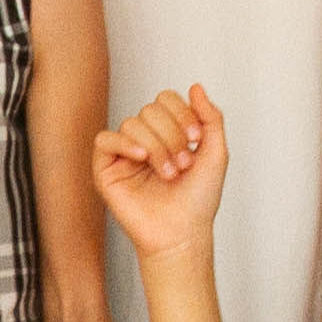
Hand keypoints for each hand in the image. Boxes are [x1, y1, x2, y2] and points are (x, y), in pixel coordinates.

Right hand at [90, 85, 230, 256]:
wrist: (183, 234)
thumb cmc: (199, 201)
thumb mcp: (216, 153)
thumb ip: (211, 117)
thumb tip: (195, 87)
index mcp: (168, 133)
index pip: (165, 100)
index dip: (181, 113)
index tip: (196, 139)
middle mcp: (145, 140)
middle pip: (150, 109)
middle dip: (171, 135)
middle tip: (183, 164)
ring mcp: (124, 154)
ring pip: (132, 124)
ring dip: (156, 147)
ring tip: (168, 173)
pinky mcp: (106, 170)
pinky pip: (104, 139)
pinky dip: (124, 143)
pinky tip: (140, 157)